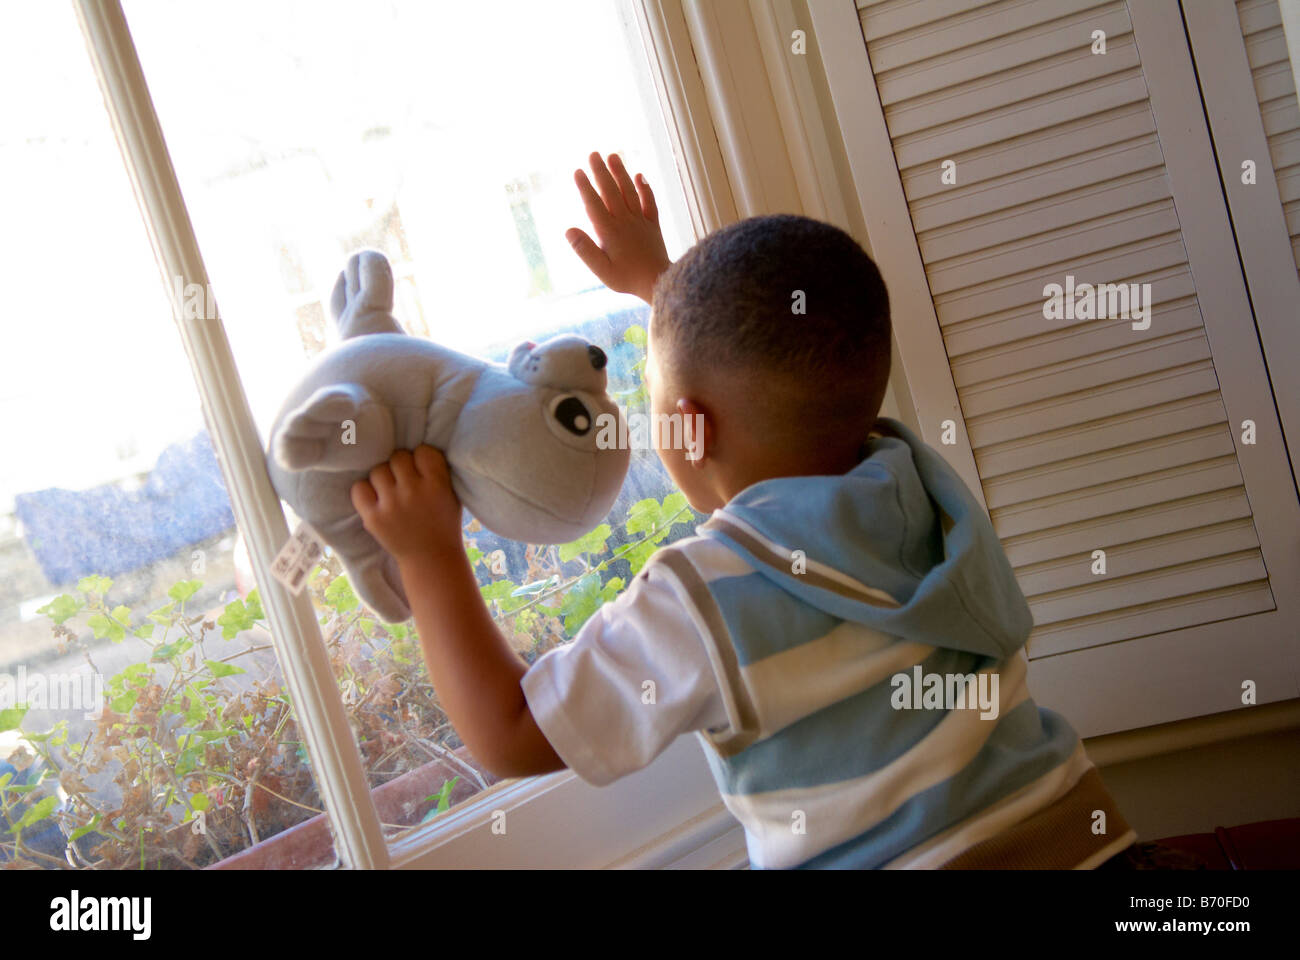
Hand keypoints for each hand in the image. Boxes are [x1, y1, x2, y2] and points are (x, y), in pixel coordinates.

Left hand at [351, 447, 462, 563]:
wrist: (431, 559)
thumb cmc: (443, 522)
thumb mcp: (452, 494)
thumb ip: (437, 471)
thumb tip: (415, 447)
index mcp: (437, 484)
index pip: (422, 451)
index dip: (421, 459)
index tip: (422, 470)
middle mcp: (413, 491)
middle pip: (398, 457)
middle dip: (402, 467)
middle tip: (405, 480)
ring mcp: (391, 505)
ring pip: (378, 470)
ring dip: (384, 478)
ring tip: (391, 491)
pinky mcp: (373, 517)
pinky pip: (359, 488)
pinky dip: (366, 491)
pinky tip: (376, 498)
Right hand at [566, 151, 671, 303]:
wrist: (659, 283)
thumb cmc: (626, 279)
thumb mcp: (601, 270)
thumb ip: (585, 250)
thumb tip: (568, 230)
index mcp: (609, 231)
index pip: (594, 204)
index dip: (585, 187)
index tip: (578, 171)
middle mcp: (625, 221)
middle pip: (611, 191)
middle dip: (601, 171)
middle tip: (593, 153)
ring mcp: (640, 221)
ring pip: (629, 192)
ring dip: (621, 173)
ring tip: (613, 156)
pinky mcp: (653, 225)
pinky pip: (650, 202)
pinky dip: (645, 188)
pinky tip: (640, 175)